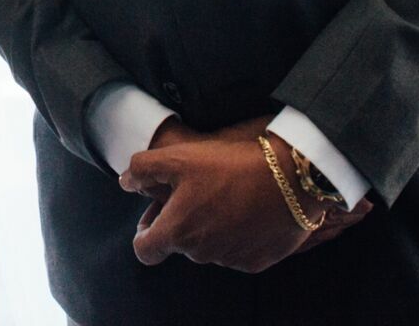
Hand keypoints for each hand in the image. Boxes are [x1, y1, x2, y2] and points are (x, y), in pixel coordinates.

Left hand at [119, 119, 372, 273]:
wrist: (292, 177)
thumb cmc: (231, 164)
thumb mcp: (179, 156)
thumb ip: (143, 168)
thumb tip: (126, 181)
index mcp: (178, 232)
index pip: (145, 251)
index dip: (145, 233)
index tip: (157, 213)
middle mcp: (201, 254)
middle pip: (180, 245)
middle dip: (182, 222)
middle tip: (196, 192)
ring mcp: (230, 260)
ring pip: (209, 248)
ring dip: (210, 227)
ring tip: (225, 194)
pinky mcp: (257, 261)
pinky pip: (237, 252)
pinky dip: (237, 234)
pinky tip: (247, 208)